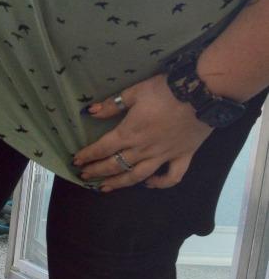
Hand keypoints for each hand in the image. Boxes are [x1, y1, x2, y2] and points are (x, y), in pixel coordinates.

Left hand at [73, 74, 212, 191]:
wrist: (203, 91)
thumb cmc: (167, 90)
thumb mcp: (136, 91)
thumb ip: (113, 104)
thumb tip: (91, 112)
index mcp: (129, 133)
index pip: (102, 149)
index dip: (87, 155)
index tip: (76, 161)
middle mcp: (143, 149)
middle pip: (115, 165)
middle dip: (97, 171)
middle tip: (85, 176)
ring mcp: (163, 156)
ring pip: (137, 176)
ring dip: (119, 184)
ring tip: (105, 188)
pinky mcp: (183, 156)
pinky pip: (171, 177)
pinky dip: (160, 184)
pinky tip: (149, 184)